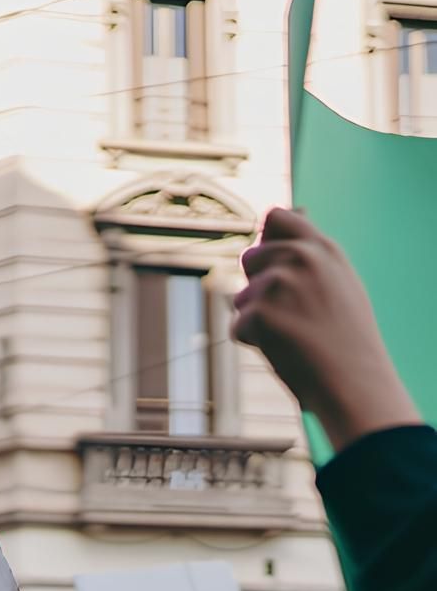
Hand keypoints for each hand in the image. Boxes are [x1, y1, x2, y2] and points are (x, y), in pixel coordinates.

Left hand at [233, 209, 419, 449]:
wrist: (353, 380)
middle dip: (258, 287)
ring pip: (241, 297)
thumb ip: (311, 250)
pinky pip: (237, 327)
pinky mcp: (259, 312)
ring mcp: (278, 283)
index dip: (265, 238)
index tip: (271, 263)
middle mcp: (300, 257)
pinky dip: (253, 343)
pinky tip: (283, 351)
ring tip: (293, 336)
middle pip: (250, 258)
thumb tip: (289, 210)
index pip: (277, 217)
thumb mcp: (338, 281)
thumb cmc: (345, 336)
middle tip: (291, 315)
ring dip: (256, 319)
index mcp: (322, 247)